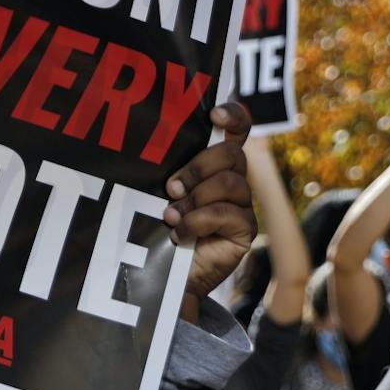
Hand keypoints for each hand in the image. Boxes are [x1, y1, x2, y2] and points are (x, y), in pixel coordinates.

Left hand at [167, 101, 255, 319]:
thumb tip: (145, 141)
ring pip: (232, 183)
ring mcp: (242, 205)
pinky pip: (229, 213)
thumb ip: (162, 166)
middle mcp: (232, 179)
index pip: (237, 128)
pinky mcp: (244, 229)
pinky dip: (198, 221)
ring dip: (197, 197)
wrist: (162, 273)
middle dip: (198, 167)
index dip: (233, 116)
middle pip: (232, 154)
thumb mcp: (155, 189)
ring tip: (171, 214)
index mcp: (213, 162)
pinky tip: (179, 232)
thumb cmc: (155, 224)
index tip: (213, 115)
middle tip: (171, 187)